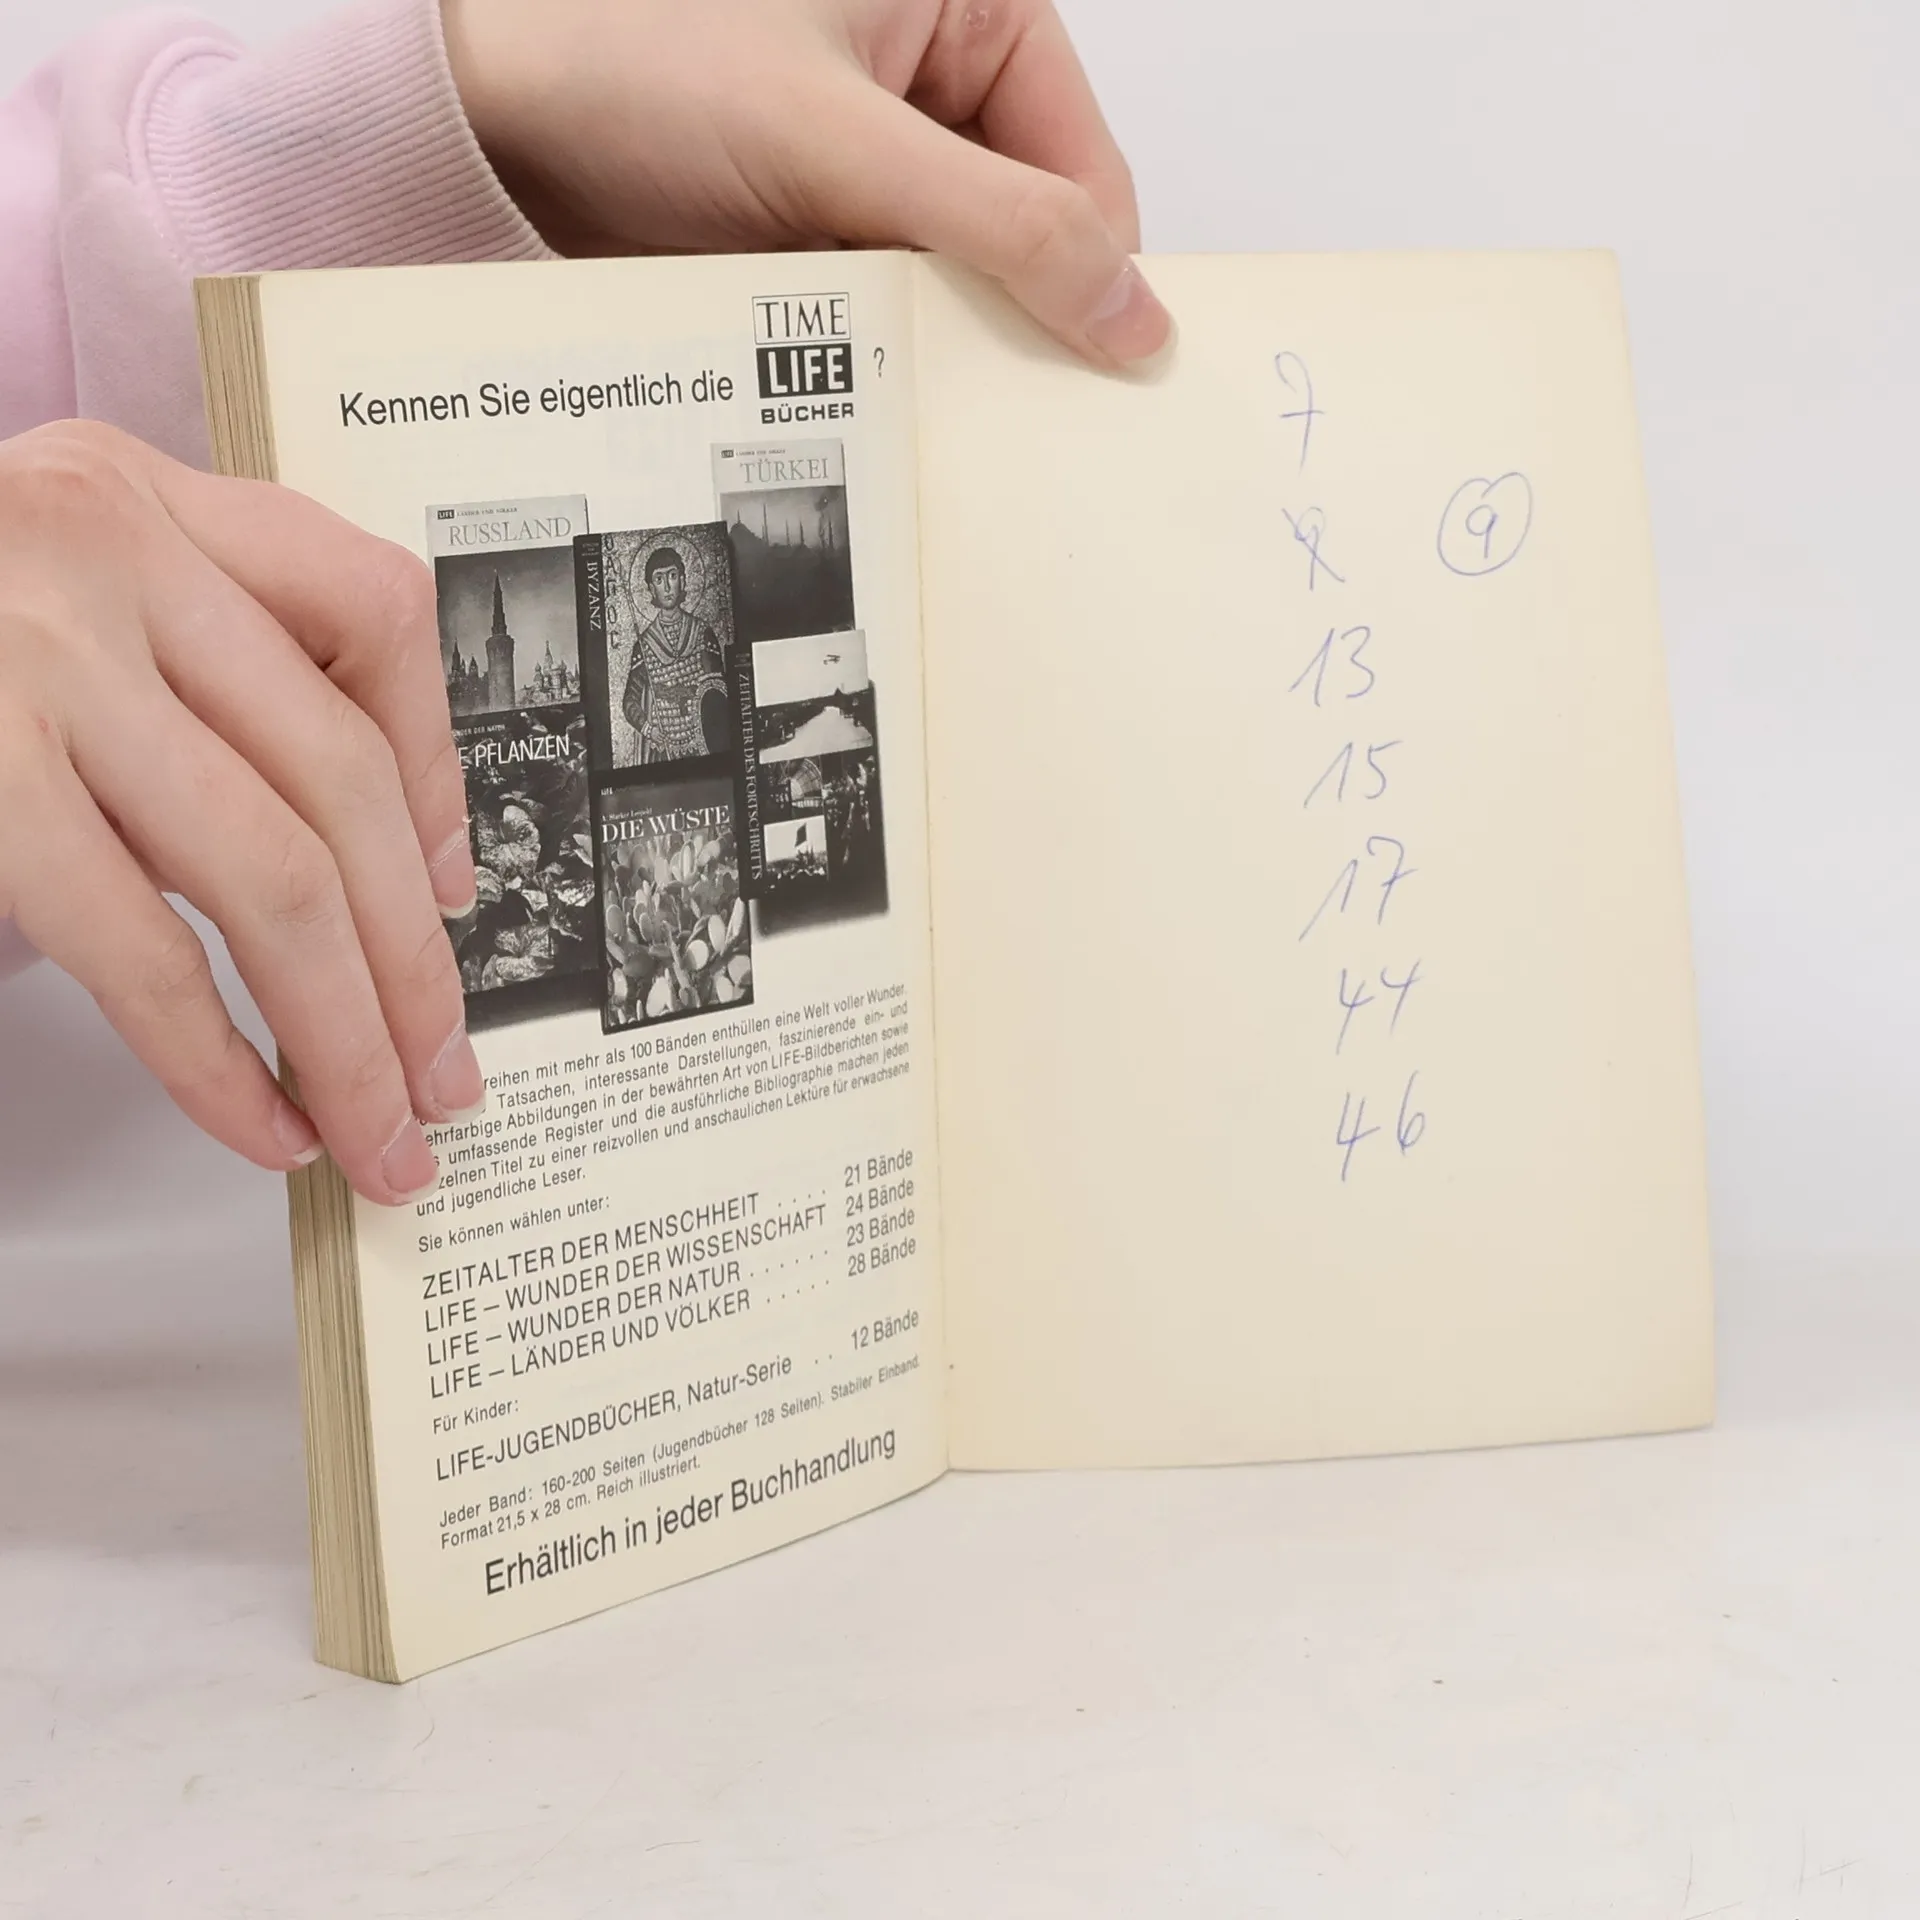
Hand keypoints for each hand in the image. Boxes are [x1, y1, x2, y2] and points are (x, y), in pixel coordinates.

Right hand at [0, 422, 482, 1205]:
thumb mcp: (55, 596)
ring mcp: (27, 658)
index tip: (453, 896)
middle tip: (445, 1077)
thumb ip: (195, 681)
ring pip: (271, 873)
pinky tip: (260, 1120)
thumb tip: (386, 874)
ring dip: (344, 1031)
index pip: (374, 613)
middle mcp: (99, 548)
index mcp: (139, 494)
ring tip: (380, 1129)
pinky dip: (216, 1057)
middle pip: (341, 782)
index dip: (439, 777)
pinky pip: (139, 945)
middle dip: (415, 962)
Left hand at [441, 0, 1171, 367]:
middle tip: (997, 399)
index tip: (1095, 375)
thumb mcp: (836, 141)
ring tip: (903, 375)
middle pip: (1030, 229)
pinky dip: (882, 342)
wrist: (487, 127)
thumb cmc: (628, 65)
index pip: (1084, 164)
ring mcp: (876, 154)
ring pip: (961, 277)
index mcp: (968, 3)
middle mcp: (931, 74)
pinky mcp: (824, 220)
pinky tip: (860, 374)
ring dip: (936, 336)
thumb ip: (998, 225)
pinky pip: (893, 301)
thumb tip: (1127, 309)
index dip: (1092, 273)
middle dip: (1007, 312)